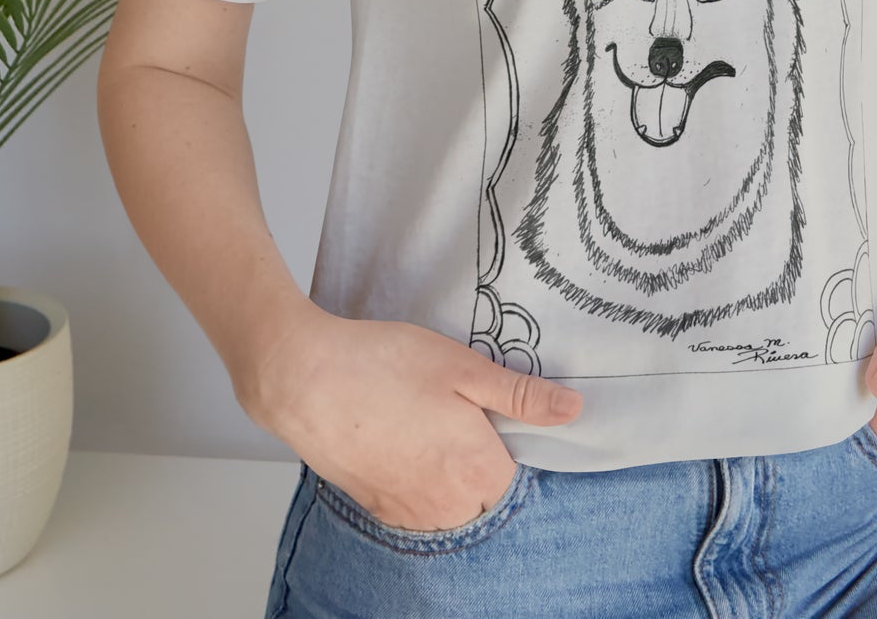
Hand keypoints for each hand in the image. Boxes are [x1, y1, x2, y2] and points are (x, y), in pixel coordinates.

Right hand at [239, 306, 582, 531]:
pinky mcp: (376, 506)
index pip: (521, 476)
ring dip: (449, 472)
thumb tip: (573, 410)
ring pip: (451, 503)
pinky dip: (417, 477)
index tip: (496, 410)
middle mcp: (446, 506)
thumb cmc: (383, 365)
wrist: (303, 378)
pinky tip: (402, 434)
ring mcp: (408, 512)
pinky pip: (416, 504)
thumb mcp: (463, 368)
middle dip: (483, 458)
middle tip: (457, 409)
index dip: (512, 439)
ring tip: (427, 419)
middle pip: (486, 493)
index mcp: (478, 472)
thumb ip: (521, 396)